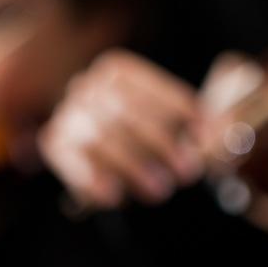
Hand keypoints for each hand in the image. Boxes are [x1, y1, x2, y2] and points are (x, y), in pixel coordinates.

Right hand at [38, 49, 203, 208]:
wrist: (107, 154)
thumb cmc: (148, 138)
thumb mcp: (171, 126)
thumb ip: (188, 128)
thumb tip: (214, 134)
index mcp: (115, 70)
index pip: (145, 84)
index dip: (176, 107)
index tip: (205, 135)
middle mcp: (86, 86)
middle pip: (121, 110)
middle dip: (159, 142)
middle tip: (187, 171)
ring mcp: (67, 114)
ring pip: (98, 137)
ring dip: (133, 165)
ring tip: (160, 189)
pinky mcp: (54, 143)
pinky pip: (72, 160)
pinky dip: (94, 178)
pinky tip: (114, 196)